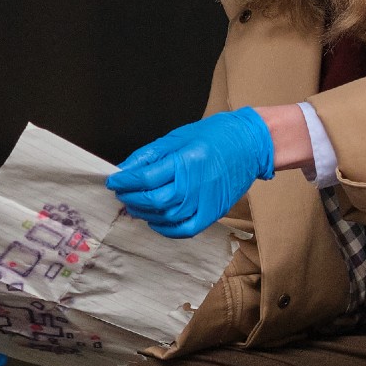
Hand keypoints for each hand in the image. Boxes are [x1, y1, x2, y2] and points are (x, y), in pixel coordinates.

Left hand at [105, 107, 274, 237]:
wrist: (251, 144)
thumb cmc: (216, 135)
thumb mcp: (178, 137)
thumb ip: (149, 155)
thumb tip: (125, 169)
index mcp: (186, 161)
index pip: (146, 178)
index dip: (125, 181)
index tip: (114, 181)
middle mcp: (195, 184)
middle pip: (154, 200)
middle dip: (131, 198)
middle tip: (122, 193)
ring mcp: (205, 202)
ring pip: (166, 216)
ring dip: (144, 213)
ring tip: (134, 205)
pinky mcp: (213, 213)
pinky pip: (184, 230)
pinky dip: (165, 229)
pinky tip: (154, 220)